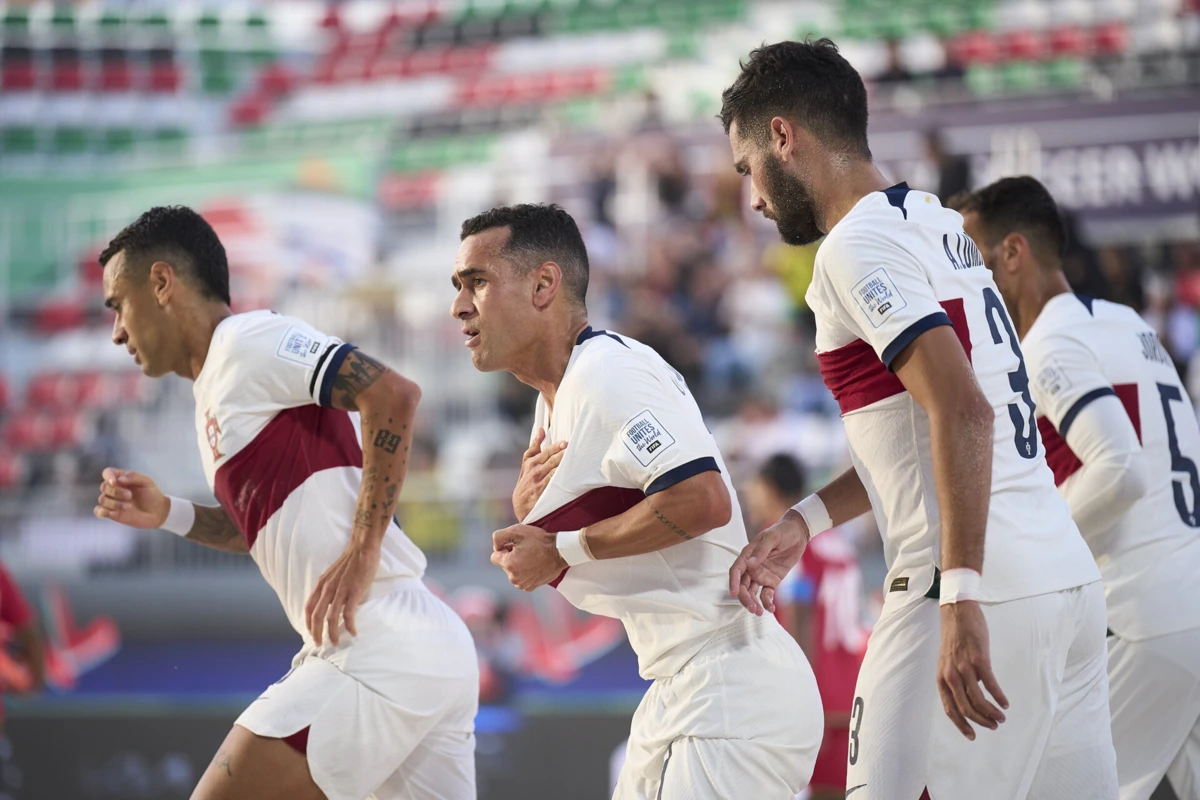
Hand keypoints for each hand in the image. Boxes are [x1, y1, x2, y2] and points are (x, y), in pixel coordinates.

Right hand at [94, 467, 168, 528]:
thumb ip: (133, 477)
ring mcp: (112, 501)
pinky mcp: (111, 513)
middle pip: (104, 487)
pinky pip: (98, 511)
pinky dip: (102, 511)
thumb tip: (119, 479)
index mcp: (121, 479)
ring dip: (115, 503)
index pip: (107, 473)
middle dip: (116, 492)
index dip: (108, 476)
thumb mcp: (146, 482)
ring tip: (129, 506)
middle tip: (130, 496)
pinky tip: (113, 513)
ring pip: (102, 499)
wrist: (158, 512)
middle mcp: (114, 489)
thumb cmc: (152, 495)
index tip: (115, 482)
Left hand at [305, 544, 380, 646]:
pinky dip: (349, 625)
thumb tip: (332, 601)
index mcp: (321, 584)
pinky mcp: (354, 592)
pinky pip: (349, 614)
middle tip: (320, 645)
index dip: (308, 623)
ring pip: (331, 618)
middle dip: (317, 633)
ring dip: (332, 633)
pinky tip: (353, 632)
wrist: (362, 548)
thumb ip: (330, 587)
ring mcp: (340, 591)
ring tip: (336, 642)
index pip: (309, 608)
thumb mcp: (333, 574)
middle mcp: (327, 589)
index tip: (311, 633)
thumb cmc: (351, 560)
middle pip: (317, 616)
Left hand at [491, 524, 565, 590]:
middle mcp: (514, 578)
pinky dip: (525, 572)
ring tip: (531, 557)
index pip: (494, 557)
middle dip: (511, 557)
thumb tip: (496, 547)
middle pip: (503, 565)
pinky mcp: (530, 587)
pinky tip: (534, 565)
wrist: (560, 552)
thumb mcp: (517, 530)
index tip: (515, 545)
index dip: (504, 548)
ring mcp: (522, 584)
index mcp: (509, 564)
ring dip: (518, 565)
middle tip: (525, 550)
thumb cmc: (539, 540)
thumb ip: (499, 537)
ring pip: (512, 572)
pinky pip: (521, 579)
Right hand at [512, 429, 566, 520]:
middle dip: (561, 453)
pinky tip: (570, 474)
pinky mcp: (543, 491)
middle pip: (550, 459)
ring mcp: (538, 481)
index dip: (555, 446)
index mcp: (531, 461)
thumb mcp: (527, 463)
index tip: (565, 442)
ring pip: (554, 470)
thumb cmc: (526, 481)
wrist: (520, 504)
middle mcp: (534, 470)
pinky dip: (561, 477)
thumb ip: (535, 446)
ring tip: (574, 459)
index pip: (544, 451)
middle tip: (571, 447)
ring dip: (563, 464)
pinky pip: (554, 482)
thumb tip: (541, 429)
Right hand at [728, 509, 809, 615]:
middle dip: (744, 598)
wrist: (798, 533)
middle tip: (752, 608)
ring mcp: (761, 575)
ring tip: (759, 612)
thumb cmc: (783, 531)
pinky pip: (766, 594)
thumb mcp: (772, 538)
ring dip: (753, 602)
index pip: (736, 570)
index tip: (734, 593)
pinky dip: (767, 602)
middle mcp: (752, 567)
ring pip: (752, 592)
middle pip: (742, 585)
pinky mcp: (772, 581)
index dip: (733, 582)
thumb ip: (761, 551)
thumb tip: (750, 564)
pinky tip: (770, 609)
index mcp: (748, 555)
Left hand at [937, 600, 1008, 739]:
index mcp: (941, 678)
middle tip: (994, 726)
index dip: (961, 725)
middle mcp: (950, 676)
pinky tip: (1005, 703)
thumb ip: (955, 680)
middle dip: (981, 722)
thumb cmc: (955, 638)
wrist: (957, 613)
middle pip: (966, 709)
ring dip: (992, 713)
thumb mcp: (947, 662)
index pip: (950, 709)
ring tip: (1001, 717)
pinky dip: (999, 697)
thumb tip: (970, 698)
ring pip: (978, 701)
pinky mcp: (979, 660)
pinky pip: (990, 685)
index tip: (972, 736)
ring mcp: (964, 668)